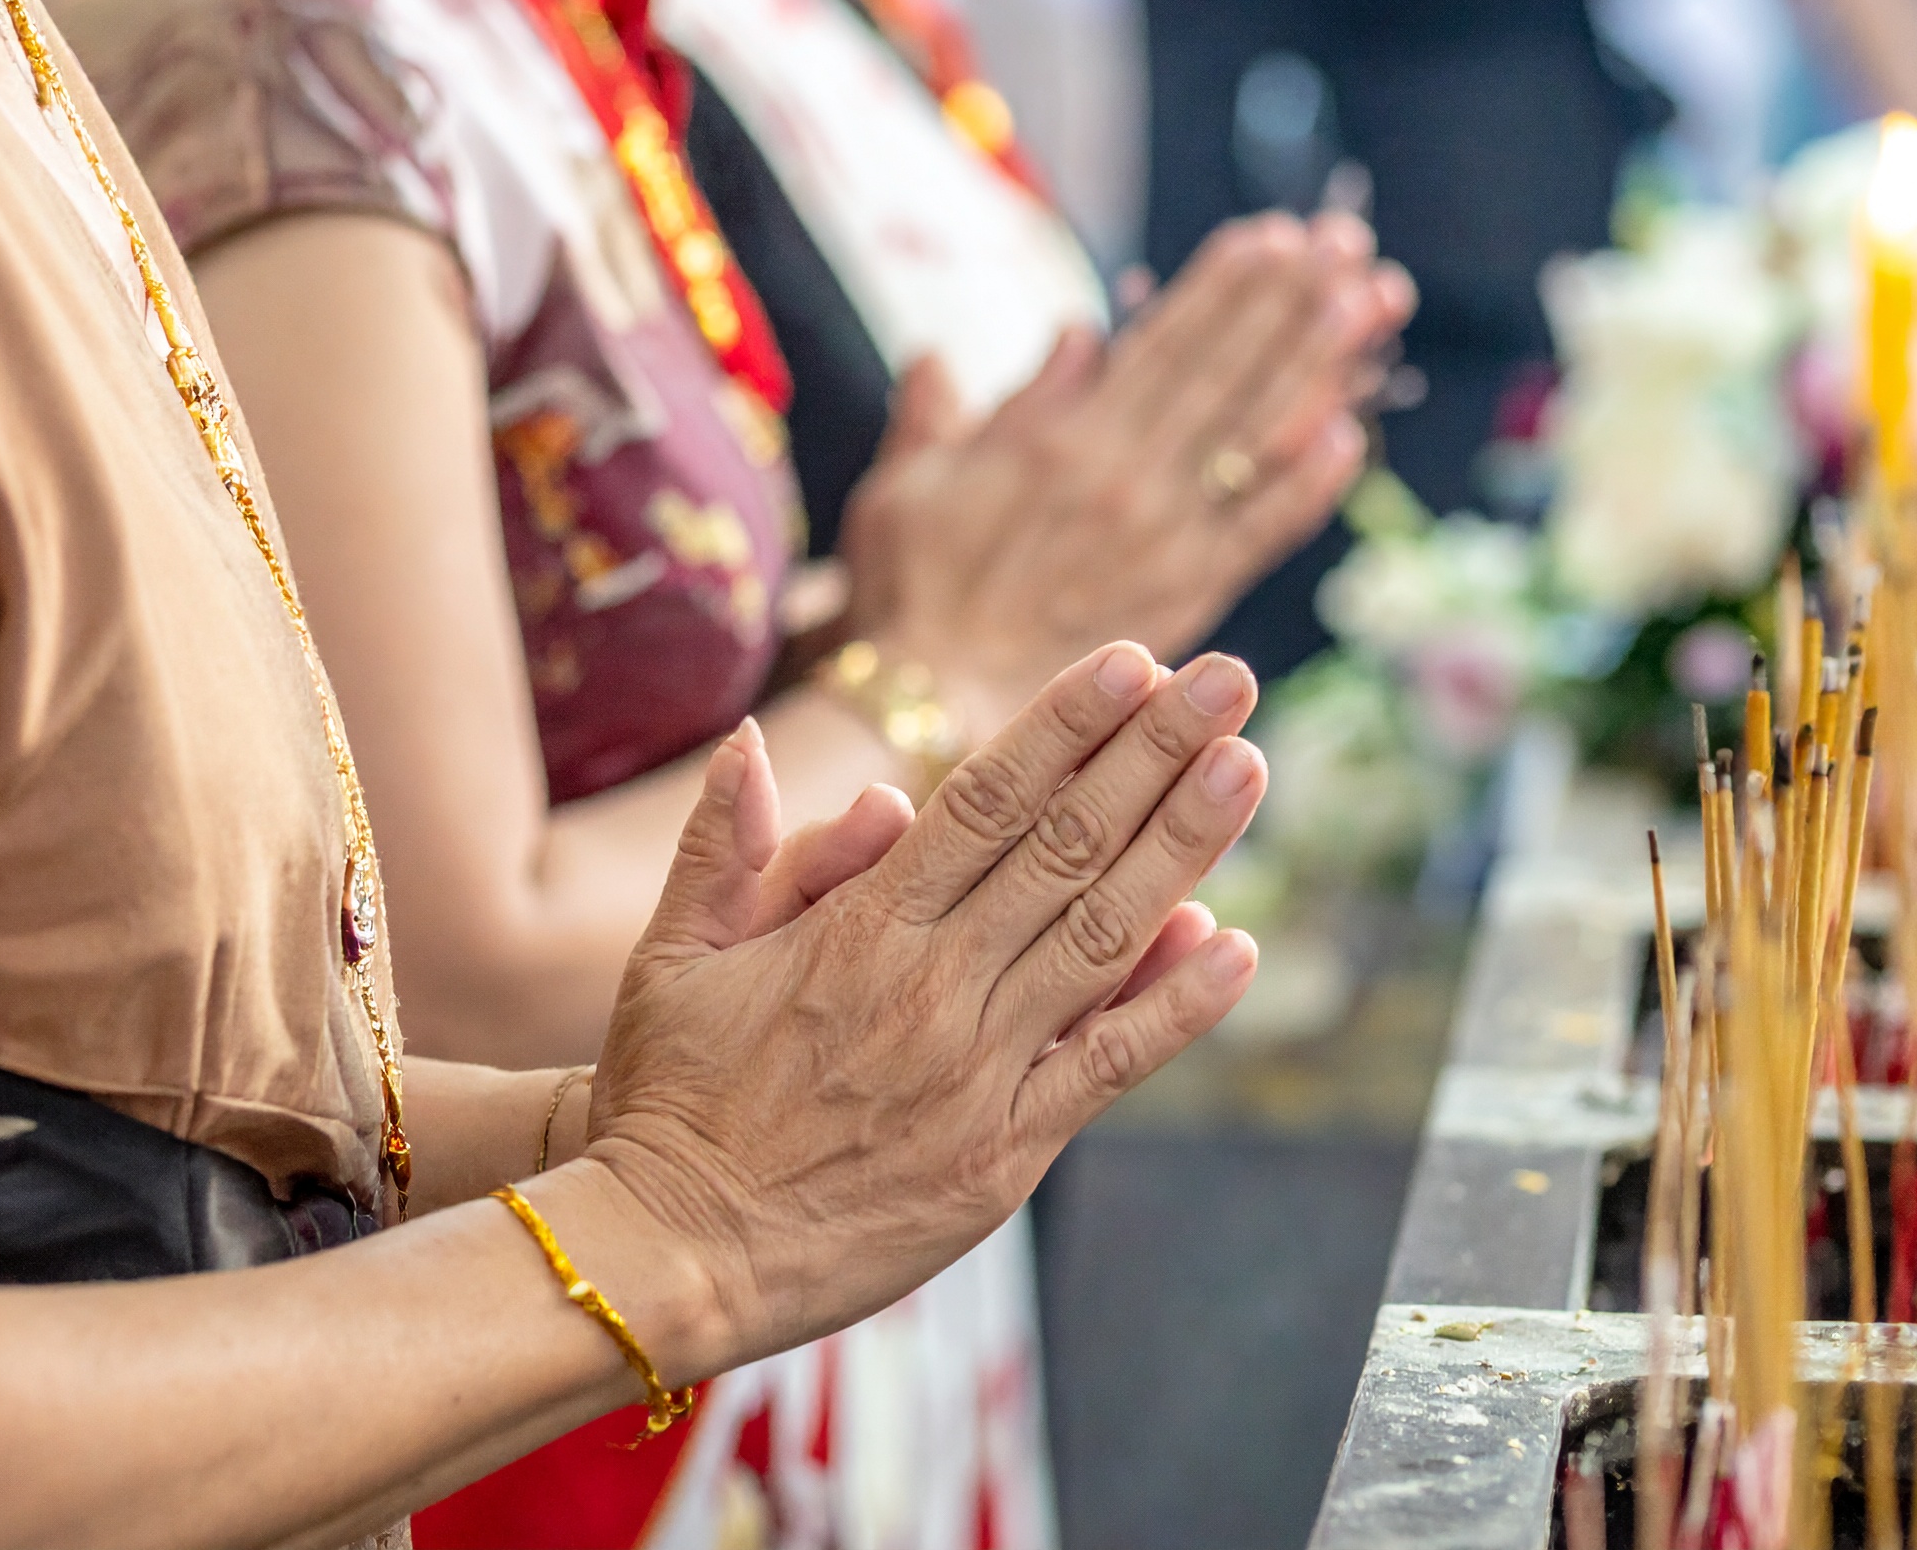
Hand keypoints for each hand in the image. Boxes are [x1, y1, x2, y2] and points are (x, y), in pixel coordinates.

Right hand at [583, 643, 1264, 1367]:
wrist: (676, 1256)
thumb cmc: (668, 1099)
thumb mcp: (669, 955)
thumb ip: (722, 846)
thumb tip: (754, 740)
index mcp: (859, 928)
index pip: (985, 800)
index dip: (1064, 725)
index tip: (1131, 661)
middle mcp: (932, 985)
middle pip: (1065, 846)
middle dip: (1153, 753)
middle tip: (1229, 680)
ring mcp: (978, 1070)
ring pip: (1103, 937)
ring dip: (1183, 847)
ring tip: (1248, 766)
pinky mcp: (1004, 1154)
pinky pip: (1108, 1066)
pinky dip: (1178, 1007)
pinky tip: (1238, 946)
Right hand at [839, 211, 1412, 724]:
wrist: (929, 700)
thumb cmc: (909, 583)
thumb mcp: (918, 474)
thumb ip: (1000, 398)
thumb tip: (1079, 332)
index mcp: (1061, 440)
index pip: (1162, 344)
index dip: (1223, 287)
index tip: (1274, 237)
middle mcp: (1124, 481)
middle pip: (1226, 375)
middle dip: (1289, 303)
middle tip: (1347, 243)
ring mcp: (1163, 541)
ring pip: (1257, 438)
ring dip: (1319, 366)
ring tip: (1373, 301)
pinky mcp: (1184, 599)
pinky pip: (1259, 535)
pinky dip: (1308, 488)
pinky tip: (1351, 436)